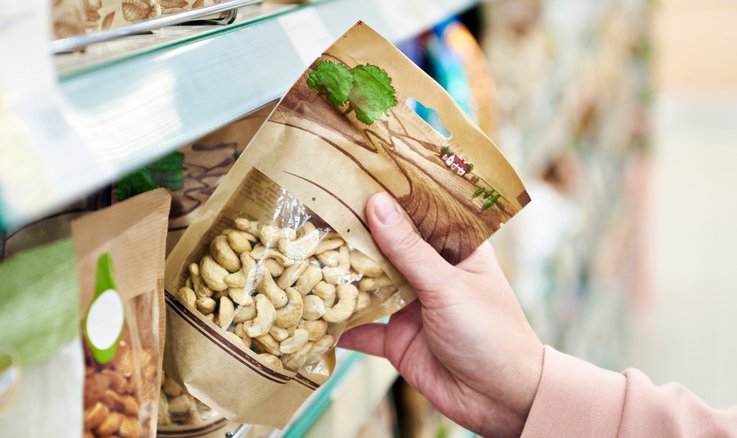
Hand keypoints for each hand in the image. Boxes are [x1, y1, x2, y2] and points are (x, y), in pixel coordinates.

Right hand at [338, 193, 543, 437]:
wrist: (501, 400)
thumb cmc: (490, 333)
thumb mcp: (447, 285)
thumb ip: (408, 249)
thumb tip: (376, 203)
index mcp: (455, 252)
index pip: (421, 215)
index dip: (392, 197)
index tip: (357, 175)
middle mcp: (431, 276)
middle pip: (389, 250)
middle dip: (357, 237)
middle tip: (317, 213)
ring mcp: (413, 308)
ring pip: (372, 288)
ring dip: (345, 280)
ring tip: (306, 257)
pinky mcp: (399, 341)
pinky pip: (365, 331)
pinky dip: (343, 327)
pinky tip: (314, 316)